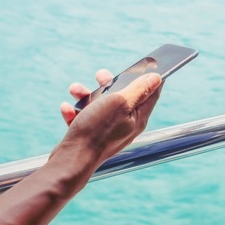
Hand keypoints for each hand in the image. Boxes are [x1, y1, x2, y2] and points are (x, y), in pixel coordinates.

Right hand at [51, 68, 160, 190]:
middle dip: (110, 83)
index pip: (151, 93)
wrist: (71, 160)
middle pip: (123, 97)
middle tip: (100, 75)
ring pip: (99, 105)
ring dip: (86, 95)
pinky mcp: (90, 136)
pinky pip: (84, 118)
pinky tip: (67, 108)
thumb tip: (157, 78)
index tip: (146, 64)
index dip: (150, 77)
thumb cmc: (97, 130)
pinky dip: (75, 111)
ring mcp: (107, 131)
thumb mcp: (120, 103)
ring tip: (75, 89)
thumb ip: (138, 90)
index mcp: (137, 117)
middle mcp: (125, 125)